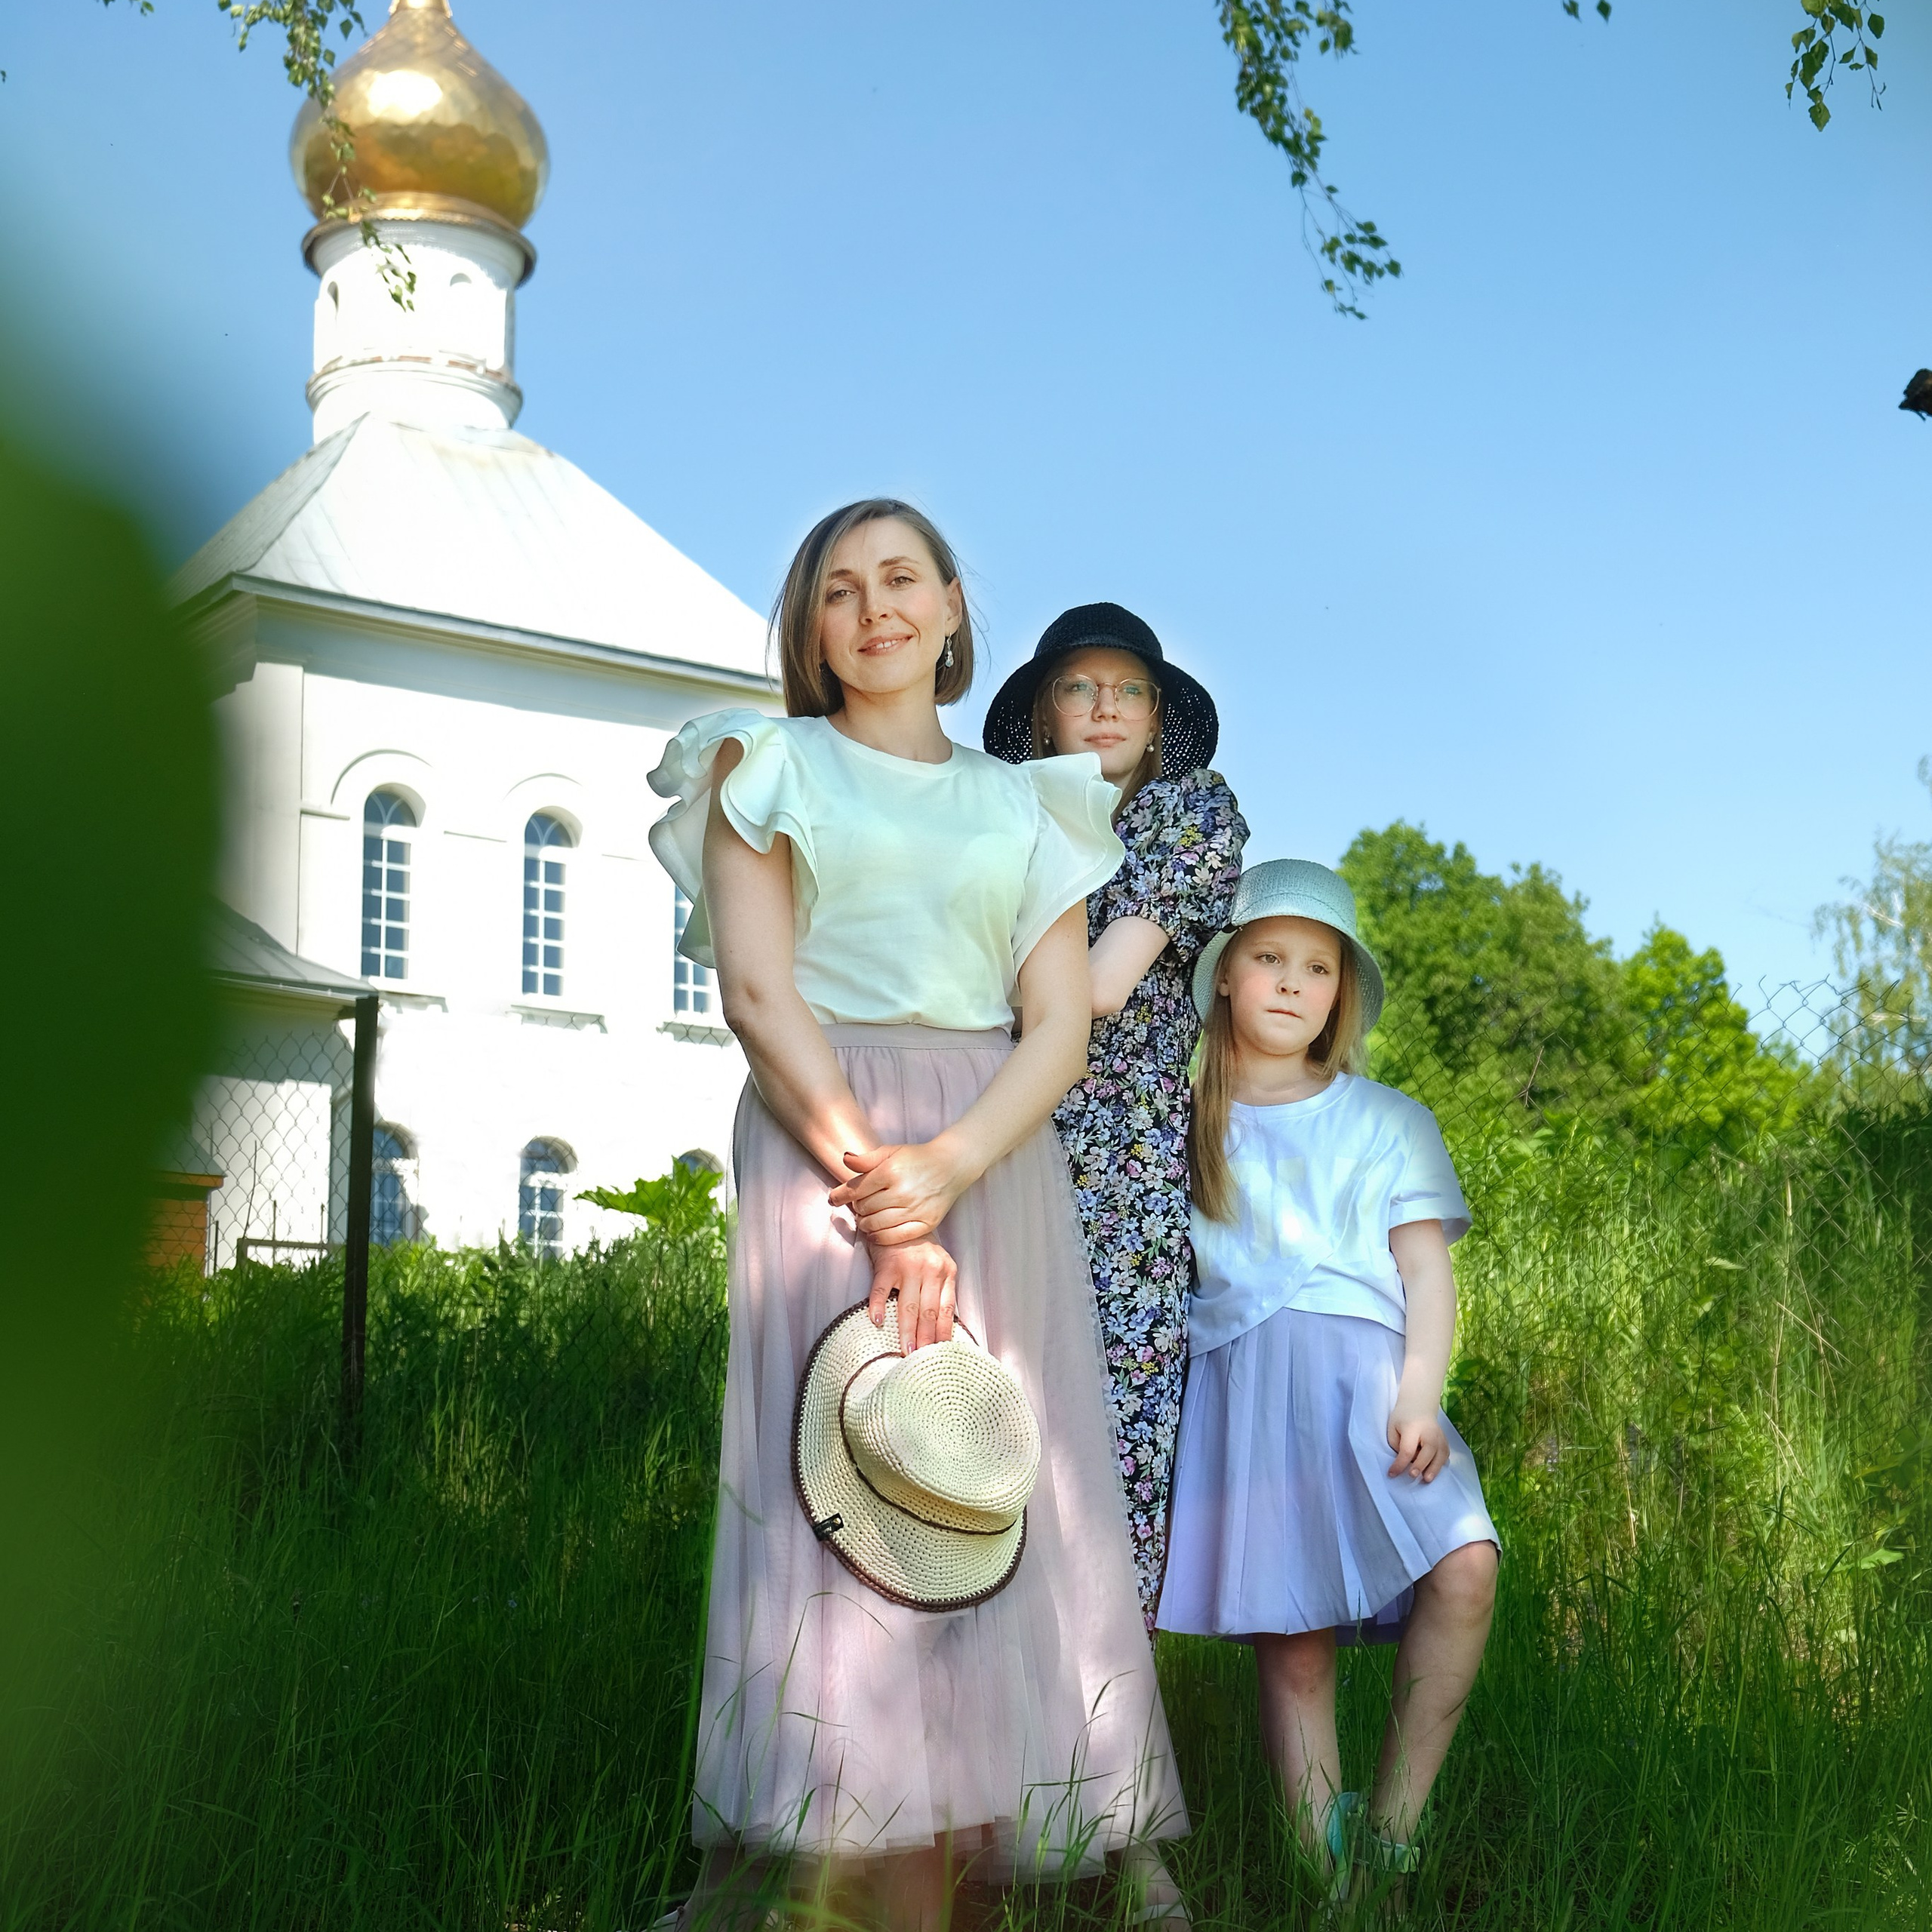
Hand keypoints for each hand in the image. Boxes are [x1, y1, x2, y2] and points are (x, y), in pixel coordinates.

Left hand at [829, 1137, 973, 1247]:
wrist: (951, 1166)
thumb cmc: (917, 1158)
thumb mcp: (891, 1152)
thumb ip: (867, 1159)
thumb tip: (844, 1159)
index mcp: (891, 1171)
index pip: (856, 1189)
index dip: (841, 1195)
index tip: (833, 1199)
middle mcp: (902, 1191)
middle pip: (864, 1208)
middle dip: (857, 1207)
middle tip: (859, 1205)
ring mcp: (914, 1209)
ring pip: (875, 1225)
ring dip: (865, 1223)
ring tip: (866, 1218)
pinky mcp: (925, 1223)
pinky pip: (895, 1237)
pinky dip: (879, 1237)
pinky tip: (874, 1232)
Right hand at [867, 1239, 956, 1352]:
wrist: (897, 1220)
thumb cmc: (919, 1249)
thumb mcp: (938, 1266)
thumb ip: (941, 1291)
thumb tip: (941, 1330)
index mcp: (946, 1272)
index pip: (946, 1309)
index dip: (943, 1333)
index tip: (940, 1354)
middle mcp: (930, 1269)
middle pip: (928, 1311)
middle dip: (926, 1338)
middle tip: (922, 1359)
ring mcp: (908, 1266)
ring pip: (909, 1305)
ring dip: (907, 1331)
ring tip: (906, 1351)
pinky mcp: (888, 1264)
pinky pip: (882, 1289)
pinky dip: (879, 1306)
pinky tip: (877, 1322)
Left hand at [1387, 1386, 1449, 1482]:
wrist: (1419, 1407)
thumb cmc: (1403, 1418)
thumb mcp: (1393, 1428)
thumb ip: (1397, 1445)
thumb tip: (1405, 1461)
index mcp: (1413, 1427)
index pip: (1408, 1449)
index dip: (1400, 1464)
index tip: (1392, 1474)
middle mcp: (1429, 1432)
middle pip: (1427, 1452)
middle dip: (1420, 1466)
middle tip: (1412, 1476)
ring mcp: (1440, 1436)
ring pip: (1440, 1456)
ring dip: (1433, 1469)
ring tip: (1426, 1479)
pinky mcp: (1445, 1441)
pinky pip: (1445, 1456)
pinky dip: (1440, 1465)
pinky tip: (1434, 1471)